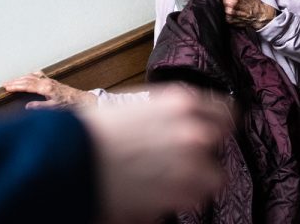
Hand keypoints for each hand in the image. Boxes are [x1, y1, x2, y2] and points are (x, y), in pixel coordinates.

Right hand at [3, 72, 96, 109]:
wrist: (80, 100)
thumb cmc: (68, 104)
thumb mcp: (54, 108)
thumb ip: (40, 107)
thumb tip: (27, 106)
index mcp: (45, 88)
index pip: (27, 86)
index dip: (16, 86)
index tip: (7, 87)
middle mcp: (46, 82)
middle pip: (27, 79)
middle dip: (15, 81)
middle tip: (5, 84)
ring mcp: (49, 80)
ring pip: (32, 76)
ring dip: (21, 78)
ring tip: (12, 81)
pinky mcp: (51, 81)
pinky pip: (38, 75)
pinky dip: (30, 75)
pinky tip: (28, 76)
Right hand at [79, 86, 233, 223]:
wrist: (73, 159)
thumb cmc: (95, 132)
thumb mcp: (136, 106)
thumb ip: (167, 113)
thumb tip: (179, 122)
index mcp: (182, 102)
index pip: (226, 111)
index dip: (218, 122)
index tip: (212, 129)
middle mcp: (194, 131)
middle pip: (222, 142)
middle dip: (206, 149)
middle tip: (185, 155)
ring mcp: (192, 165)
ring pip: (214, 176)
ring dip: (197, 177)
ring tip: (167, 178)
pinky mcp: (181, 196)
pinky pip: (195, 198)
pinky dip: (182, 197)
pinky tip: (158, 191)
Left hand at [221, 0, 276, 30]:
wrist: (259, 15)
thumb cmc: (253, 2)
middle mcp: (231, 3)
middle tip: (231, 1)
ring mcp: (229, 12)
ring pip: (221, 7)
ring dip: (226, 7)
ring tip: (234, 7)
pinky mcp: (229, 20)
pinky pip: (224, 14)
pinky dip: (228, 13)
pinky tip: (235, 12)